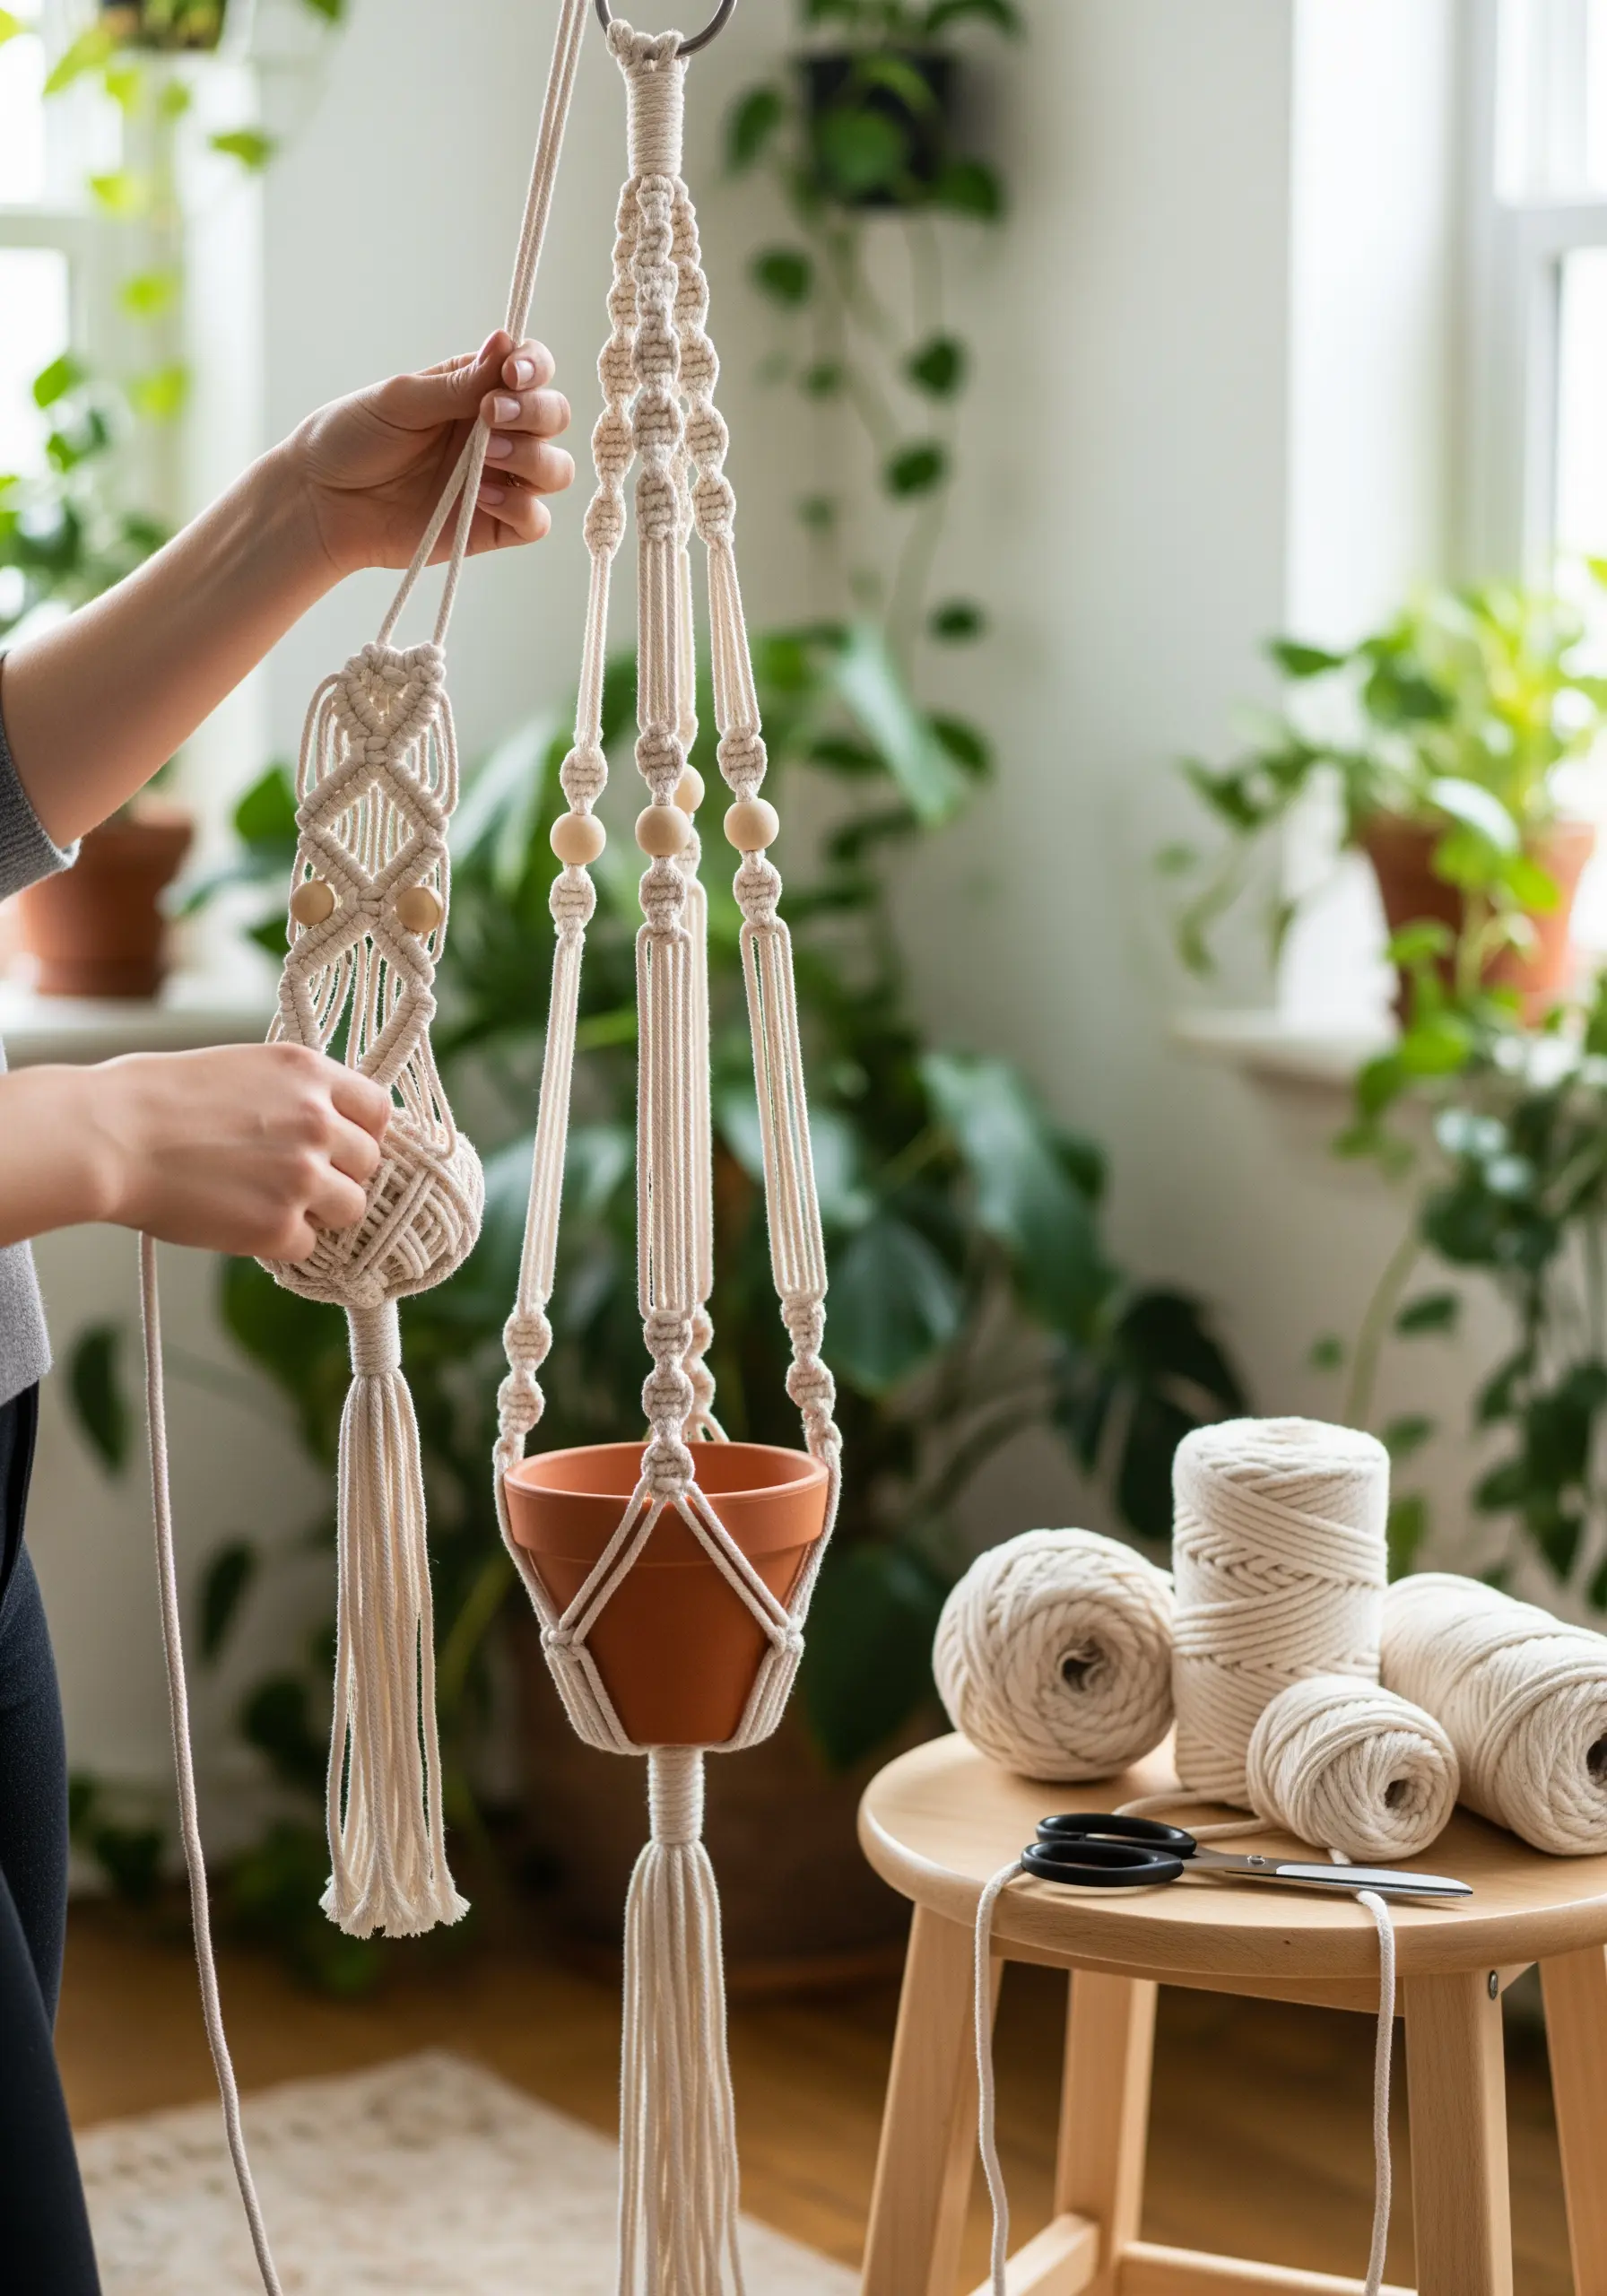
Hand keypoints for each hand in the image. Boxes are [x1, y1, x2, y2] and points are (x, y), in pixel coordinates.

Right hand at [90, 1044, 392, 1260]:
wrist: (109, 1137)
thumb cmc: (155, 1098)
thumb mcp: (241, 1067)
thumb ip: (293, 1094)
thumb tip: (328, 1122)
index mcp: (309, 1073)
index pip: (378, 1110)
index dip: (363, 1133)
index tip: (344, 1147)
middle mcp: (318, 1121)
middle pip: (369, 1163)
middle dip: (339, 1174)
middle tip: (294, 1179)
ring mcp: (303, 1176)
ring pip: (351, 1209)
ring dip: (319, 1212)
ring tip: (269, 1202)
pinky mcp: (279, 1226)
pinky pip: (309, 1245)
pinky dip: (283, 1242)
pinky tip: (244, 1222)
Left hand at [290, 330, 575, 578]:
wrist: (322, 501)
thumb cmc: (352, 439)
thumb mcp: (402, 400)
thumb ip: (459, 383)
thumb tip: (506, 343)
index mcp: (476, 390)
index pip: (532, 370)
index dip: (536, 367)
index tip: (514, 372)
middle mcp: (496, 432)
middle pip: (555, 416)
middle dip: (535, 412)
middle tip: (491, 414)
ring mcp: (498, 481)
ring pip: (556, 469)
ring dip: (533, 458)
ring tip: (486, 455)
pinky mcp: (492, 527)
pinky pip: (536, 521)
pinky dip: (521, 508)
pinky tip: (483, 498)